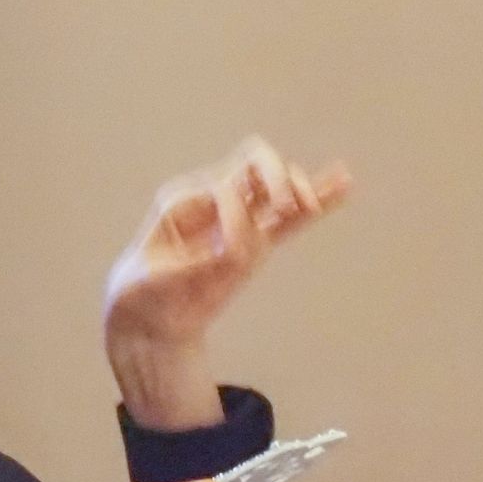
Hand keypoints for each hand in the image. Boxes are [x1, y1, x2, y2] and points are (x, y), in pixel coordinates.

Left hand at [105, 136, 350, 429]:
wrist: (146, 318)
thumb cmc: (138, 293)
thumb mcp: (153, 281)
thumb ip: (192, 265)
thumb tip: (232, 252)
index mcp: (183, 202)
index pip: (225, 187)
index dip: (235, 214)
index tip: (229, 253)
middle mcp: (214, 203)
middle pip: (255, 163)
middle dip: (277, 177)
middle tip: (288, 205)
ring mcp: (239, 221)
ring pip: (276, 186)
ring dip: (301, 187)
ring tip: (310, 204)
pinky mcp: (256, 244)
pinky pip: (290, 219)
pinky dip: (316, 200)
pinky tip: (344, 183)